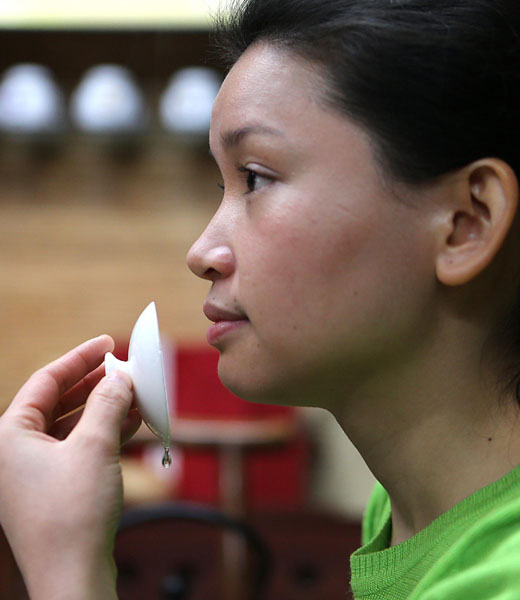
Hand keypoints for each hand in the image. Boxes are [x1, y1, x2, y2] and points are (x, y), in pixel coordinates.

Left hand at [0, 335, 141, 599]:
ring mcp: (34, 471)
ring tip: (135, 395)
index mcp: (10, 435)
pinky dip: (105, 432)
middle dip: (95, 384)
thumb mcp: (95, 446)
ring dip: (105, 408)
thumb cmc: (73, 513)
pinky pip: (79, 446)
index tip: (107, 343)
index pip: (46, 381)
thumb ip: (109, 403)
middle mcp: (15, 451)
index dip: (80, 358)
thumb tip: (121, 377)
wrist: (74, 577)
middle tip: (125, 370)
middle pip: (59, 401)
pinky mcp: (54, 487)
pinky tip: (132, 422)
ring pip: (72, 424)